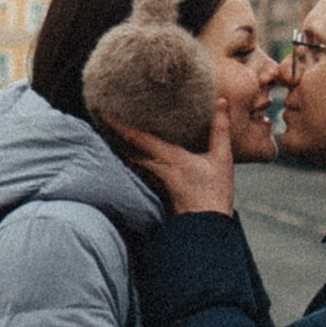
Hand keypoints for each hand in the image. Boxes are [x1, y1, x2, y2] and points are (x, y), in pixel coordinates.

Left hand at [109, 92, 235, 216]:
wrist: (207, 225)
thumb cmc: (214, 193)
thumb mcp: (222, 158)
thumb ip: (220, 128)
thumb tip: (220, 101)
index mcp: (171, 157)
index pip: (139, 138)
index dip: (120, 125)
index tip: (103, 112)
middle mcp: (159, 167)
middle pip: (131, 147)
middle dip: (117, 132)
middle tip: (104, 117)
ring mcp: (158, 178)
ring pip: (135, 159)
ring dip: (124, 145)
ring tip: (116, 132)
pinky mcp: (160, 187)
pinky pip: (143, 168)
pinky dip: (135, 157)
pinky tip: (136, 154)